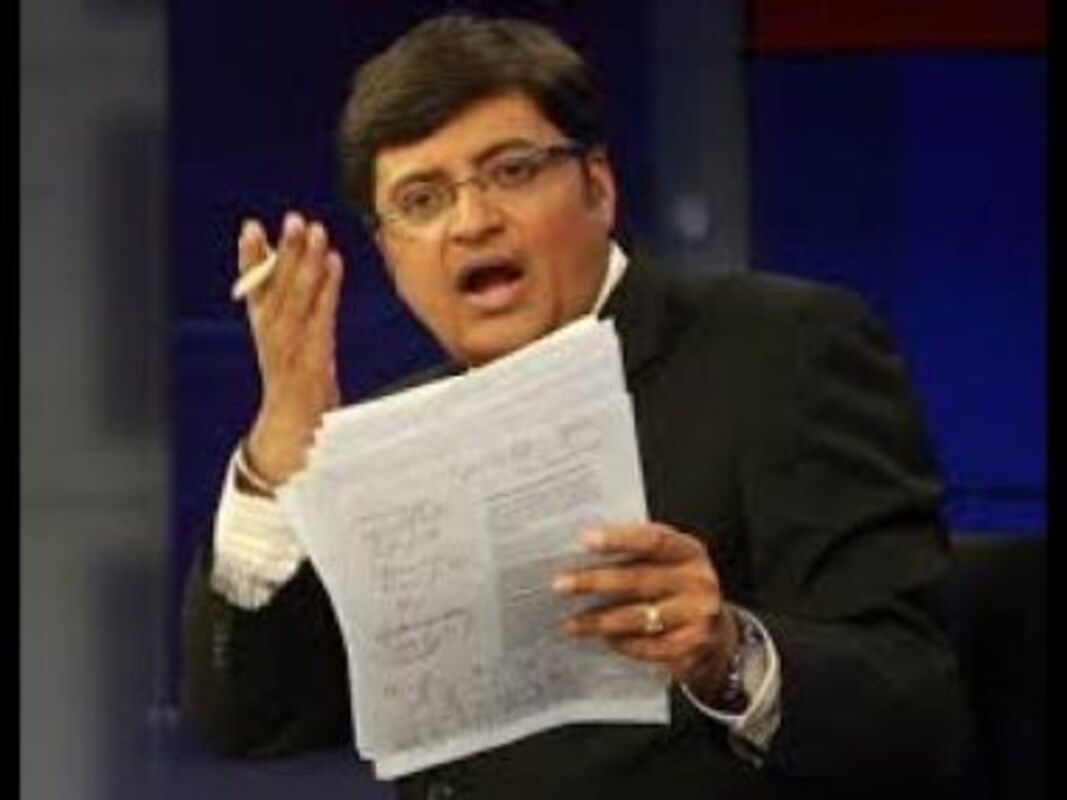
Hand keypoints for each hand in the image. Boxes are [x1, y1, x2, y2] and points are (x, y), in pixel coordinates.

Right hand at [239, 212, 343, 485]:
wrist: (296, 441)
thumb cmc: (300, 394)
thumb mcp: (294, 353)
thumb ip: (296, 317)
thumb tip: (304, 279)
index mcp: (264, 333)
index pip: (253, 290)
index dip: (250, 258)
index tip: (250, 227)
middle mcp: (272, 338)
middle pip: (276, 288)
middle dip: (284, 251)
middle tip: (293, 218)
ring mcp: (289, 349)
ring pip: (295, 298)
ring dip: (305, 262)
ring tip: (315, 231)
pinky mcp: (310, 361)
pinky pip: (320, 317)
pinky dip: (327, 288)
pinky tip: (334, 262)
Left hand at [553, 523, 738, 696]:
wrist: (714, 631)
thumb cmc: (674, 587)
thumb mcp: (666, 563)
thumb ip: (634, 555)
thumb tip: (576, 555)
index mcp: (688, 551)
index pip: (654, 539)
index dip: (619, 538)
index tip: (585, 539)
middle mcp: (698, 580)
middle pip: (640, 579)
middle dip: (596, 582)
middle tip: (560, 584)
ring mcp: (698, 615)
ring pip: (640, 617)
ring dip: (600, 621)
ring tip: (571, 622)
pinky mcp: (692, 646)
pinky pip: (649, 646)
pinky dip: (622, 644)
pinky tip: (602, 640)